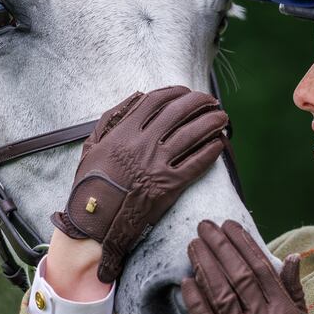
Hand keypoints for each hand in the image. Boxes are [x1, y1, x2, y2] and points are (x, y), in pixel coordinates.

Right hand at [51, 86, 227, 282]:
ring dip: (211, 122)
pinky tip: (219, 144)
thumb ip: (112, 118)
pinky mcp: (170, 186)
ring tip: (222, 118)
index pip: (155, 101)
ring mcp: (157, 165)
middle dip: (199, 102)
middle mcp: (143, 145)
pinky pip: (197, 164)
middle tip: (211, 101)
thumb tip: (137, 96)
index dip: (175, 92)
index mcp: (123, 133)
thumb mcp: (92, 145)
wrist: (95, 221)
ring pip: (192, 135)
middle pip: (179, 112)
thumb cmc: (91, 184)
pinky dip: (212, 151)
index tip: (186, 91)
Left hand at [180, 219, 313, 313]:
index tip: (229, 225)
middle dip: (219, 246)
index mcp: (282, 309)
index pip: (259, 267)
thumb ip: (294, 288)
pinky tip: (186, 280)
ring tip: (193, 245)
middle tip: (204, 226)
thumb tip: (291, 256)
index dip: (242, 243)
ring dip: (204, 265)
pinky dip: (195, 300)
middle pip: (236, 275)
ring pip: (219, 293)